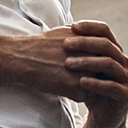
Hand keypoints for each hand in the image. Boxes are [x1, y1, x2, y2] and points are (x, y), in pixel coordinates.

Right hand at [6, 22, 127, 103]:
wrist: (22, 57)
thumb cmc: (41, 44)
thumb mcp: (65, 31)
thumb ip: (83, 34)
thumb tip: (92, 36)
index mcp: (90, 41)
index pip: (105, 56)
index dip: (95, 61)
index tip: (84, 64)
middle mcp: (91, 55)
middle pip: (102, 70)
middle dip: (94, 74)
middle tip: (74, 73)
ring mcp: (85, 71)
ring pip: (95, 84)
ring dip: (86, 85)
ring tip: (66, 78)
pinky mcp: (76, 87)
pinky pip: (84, 96)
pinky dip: (75, 95)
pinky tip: (61, 86)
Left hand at [65, 20, 127, 127]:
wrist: (102, 116)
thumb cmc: (90, 88)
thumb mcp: (83, 67)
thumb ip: (78, 51)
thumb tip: (62, 28)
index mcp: (114, 51)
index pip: (105, 31)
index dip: (90, 26)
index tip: (72, 26)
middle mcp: (123, 61)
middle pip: (107, 45)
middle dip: (85, 43)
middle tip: (65, 44)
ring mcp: (126, 78)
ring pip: (110, 64)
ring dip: (88, 62)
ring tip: (68, 63)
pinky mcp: (126, 95)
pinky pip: (112, 86)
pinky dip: (96, 83)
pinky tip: (81, 82)